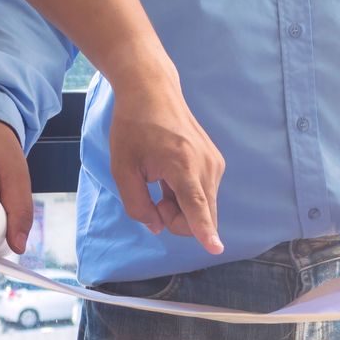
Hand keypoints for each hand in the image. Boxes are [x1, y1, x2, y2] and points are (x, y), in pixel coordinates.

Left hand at [107, 67, 224, 253]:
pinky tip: (171, 176)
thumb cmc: (133, 127)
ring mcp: (215, 163)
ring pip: (203, 208)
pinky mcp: (216, 163)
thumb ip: (137, 205)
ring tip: (161, 182)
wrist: (152, 90)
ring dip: (180, 207)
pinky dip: (186, 196)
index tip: (216, 249)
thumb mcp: (122, 169)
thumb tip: (158, 227)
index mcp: (181, 165)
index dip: (205, 231)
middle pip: (200, 216)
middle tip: (156, 197)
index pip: (196, 206)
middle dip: (176, 219)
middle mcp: (206, 165)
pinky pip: (204, 196)